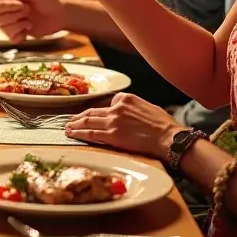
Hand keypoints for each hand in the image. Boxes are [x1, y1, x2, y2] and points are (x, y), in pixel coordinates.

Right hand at [0, 0, 66, 39]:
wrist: (62, 15)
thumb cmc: (50, 1)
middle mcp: (9, 10)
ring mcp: (14, 22)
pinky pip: (11, 37)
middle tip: (27, 9)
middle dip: (11, 12)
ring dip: (17, 23)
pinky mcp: (19, 33)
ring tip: (29, 20)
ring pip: (3, 27)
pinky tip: (28, 30)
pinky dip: (20, 34)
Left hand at [64, 93, 183, 161]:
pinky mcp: (112, 136)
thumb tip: (127, 114)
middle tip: (70, 120)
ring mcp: (113, 122)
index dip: (97, 112)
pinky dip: (79, 133)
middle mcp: (116, 108)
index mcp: (125, 98)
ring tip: (67, 127)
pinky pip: (91, 134)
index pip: (106, 104)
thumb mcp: (147, 106)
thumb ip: (132, 108)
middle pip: (91, 112)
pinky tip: (73, 134)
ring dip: (75, 124)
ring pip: (87, 122)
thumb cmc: (163, 125)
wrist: (169, 137)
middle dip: (79, 116)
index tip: (90, 116)